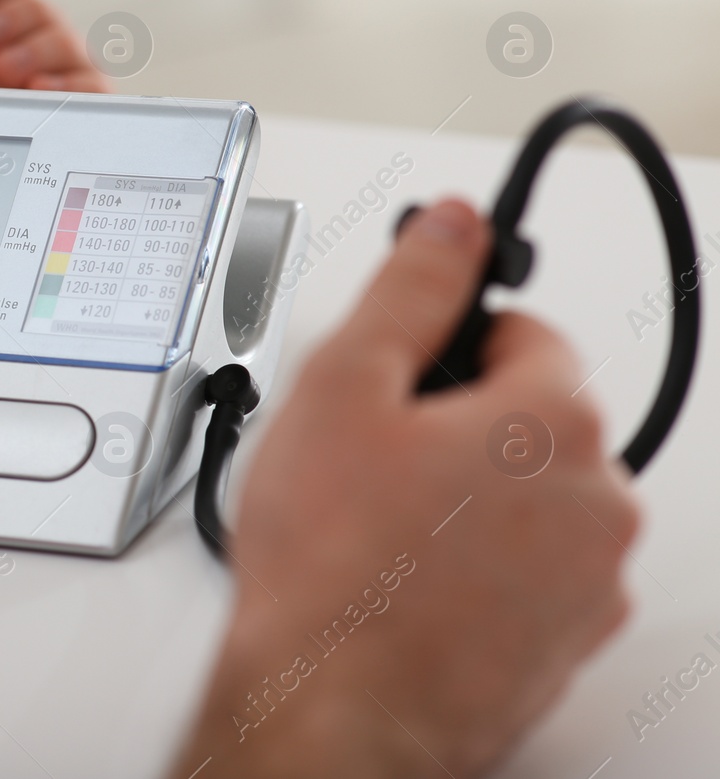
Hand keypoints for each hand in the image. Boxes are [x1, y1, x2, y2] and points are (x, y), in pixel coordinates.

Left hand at [0, 0, 109, 149]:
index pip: (9, 9)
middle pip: (46, 31)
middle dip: (26, 16)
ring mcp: (1, 126)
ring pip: (72, 66)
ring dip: (50, 47)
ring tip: (3, 64)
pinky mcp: (20, 158)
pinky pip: (84, 118)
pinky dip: (79, 88)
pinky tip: (40, 86)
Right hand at [179, 199, 638, 777]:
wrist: (334, 709)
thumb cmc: (333, 565)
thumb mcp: (344, 384)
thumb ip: (410, 288)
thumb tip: (453, 222)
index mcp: (556, 421)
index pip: (526, 331)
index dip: (446, 345)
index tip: (398, 374)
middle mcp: (598, 500)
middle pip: (529, 417)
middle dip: (455, 422)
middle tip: (368, 456)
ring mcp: (587, 580)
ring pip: (526, 496)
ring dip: (467, 495)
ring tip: (377, 525)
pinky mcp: (563, 641)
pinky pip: (525, 569)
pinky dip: (477, 564)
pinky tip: (403, 577)